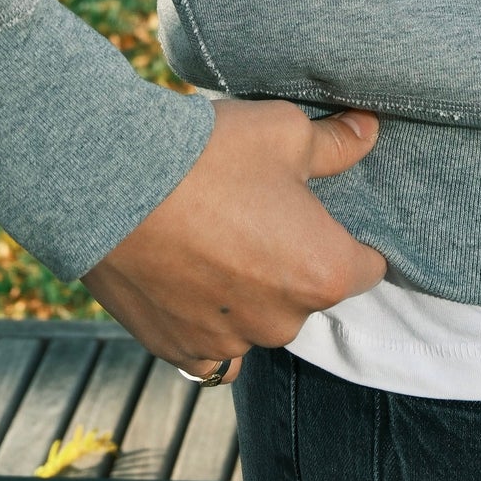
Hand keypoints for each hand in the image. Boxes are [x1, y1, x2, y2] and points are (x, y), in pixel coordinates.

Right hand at [81, 97, 386, 384]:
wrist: (112, 181)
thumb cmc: (208, 153)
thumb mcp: (285, 131)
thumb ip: (337, 143)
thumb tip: (368, 132)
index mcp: (323, 272)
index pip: (368, 266)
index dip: (349, 235)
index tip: (320, 212)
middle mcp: (284, 321)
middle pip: (307, 293)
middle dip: (290, 259)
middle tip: (254, 210)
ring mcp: (230, 341)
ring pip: (257, 318)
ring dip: (246, 290)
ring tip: (212, 235)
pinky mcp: (179, 349)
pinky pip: (211, 343)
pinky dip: (207, 317)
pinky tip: (187, 273)